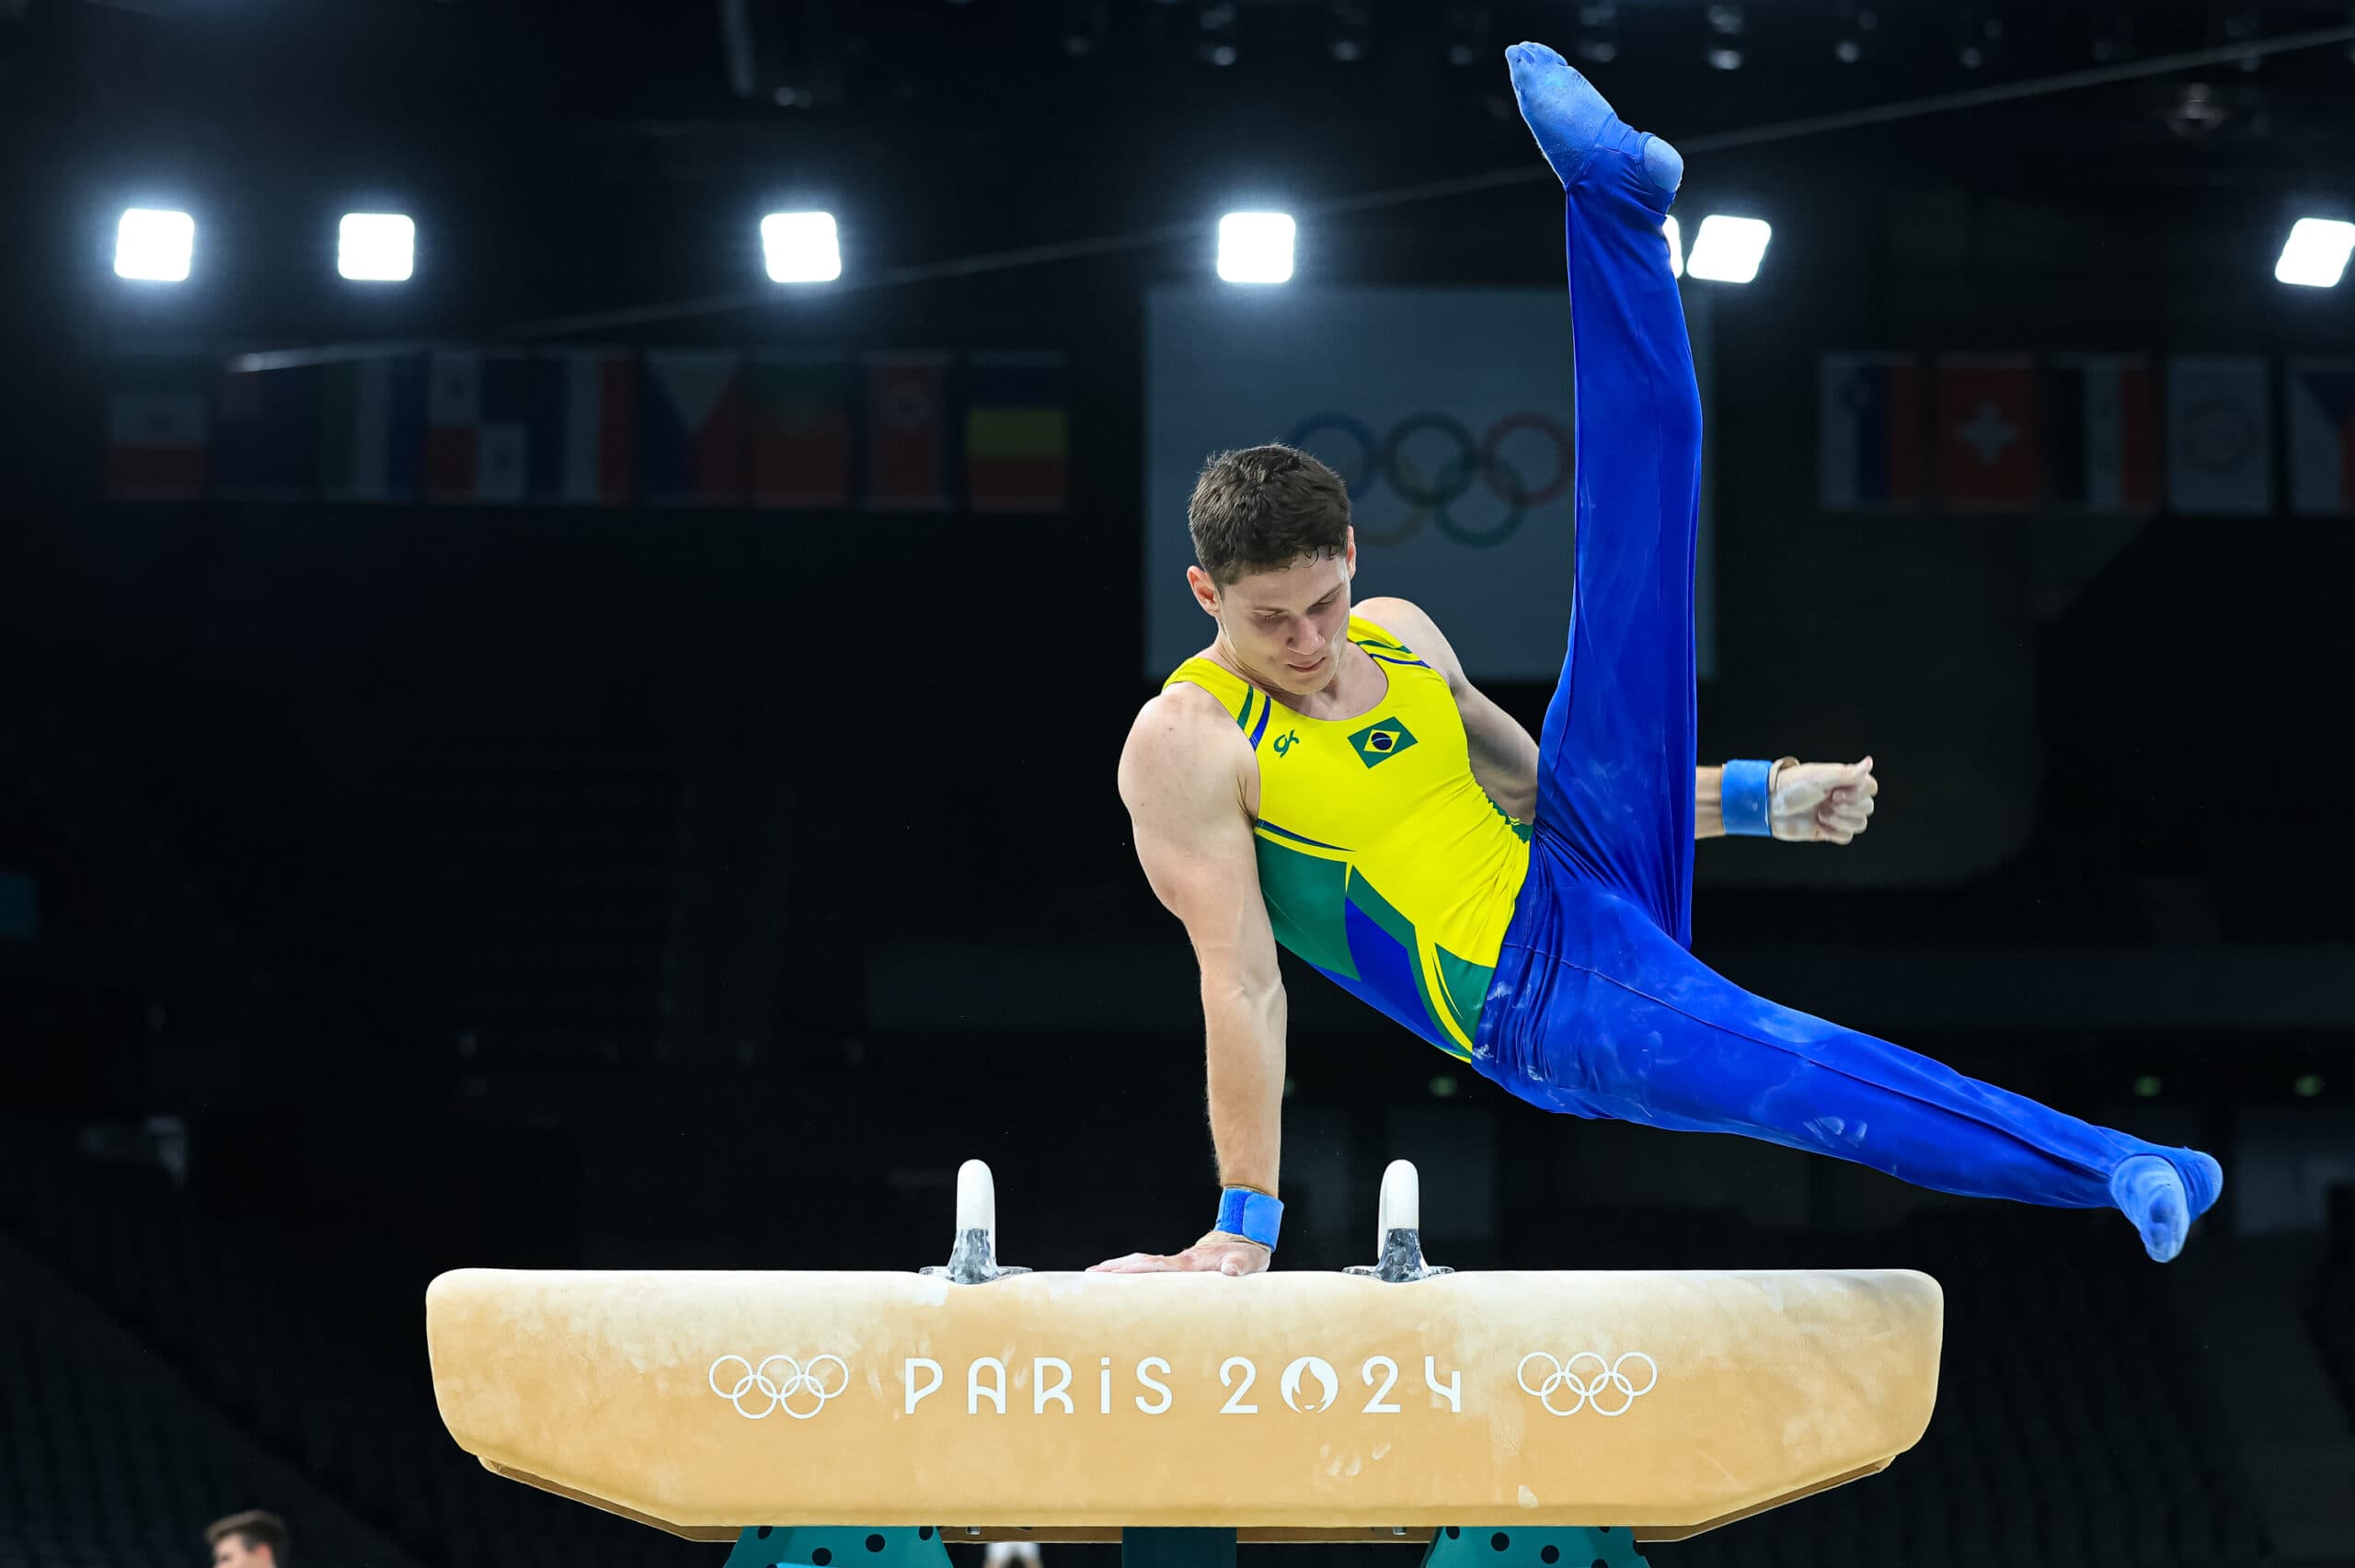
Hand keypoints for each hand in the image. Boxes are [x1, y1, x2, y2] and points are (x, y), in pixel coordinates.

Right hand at [1088, 1231, 1270, 1275]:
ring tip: (1096, 1276)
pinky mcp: (1180, 1266)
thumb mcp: (1247, 1262)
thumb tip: (1231, 1272)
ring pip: (1143, 1263)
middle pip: (1140, 1263)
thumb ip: (1240, 1266)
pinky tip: (1126, 1279)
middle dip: (1115, 1269)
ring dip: (1120, 1269)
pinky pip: (1152, 1268)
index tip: (1111, 1273)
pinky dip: (1134, 1271)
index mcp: (1189, 1264)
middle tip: (1089, 1276)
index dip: (1133, 1271)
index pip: (1154, 1267)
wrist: (1247, 1236)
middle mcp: (1179, 1261)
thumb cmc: (1247, 1253)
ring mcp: (1178, 1263)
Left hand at [1770, 756, 1876, 844]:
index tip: (1836, 793)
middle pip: (1868, 807)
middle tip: (1826, 803)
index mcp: (1842, 781)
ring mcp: (1836, 815)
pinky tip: (1819, 825)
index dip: (1859, 793)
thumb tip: (1870, 762)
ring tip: (1820, 814)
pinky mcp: (1828, 831)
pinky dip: (1834, 833)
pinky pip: (1847, 837)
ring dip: (1841, 821)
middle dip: (1847, 808)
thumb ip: (1847, 773)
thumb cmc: (1792, 786)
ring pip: (1860, 824)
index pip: (1871, 787)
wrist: (1769, 807)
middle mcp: (1843, 797)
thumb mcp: (1820, 777)